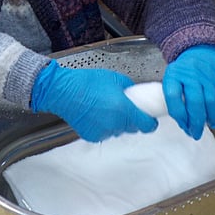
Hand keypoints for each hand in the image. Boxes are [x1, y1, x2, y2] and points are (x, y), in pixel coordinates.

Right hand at [31, 60, 157, 141]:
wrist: (64, 91)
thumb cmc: (88, 82)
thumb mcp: (116, 78)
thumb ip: (129, 89)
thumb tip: (134, 95)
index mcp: (124, 110)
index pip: (147, 126)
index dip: (150, 123)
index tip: (149, 118)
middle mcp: (116, 124)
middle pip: (133, 128)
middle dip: (132, 120)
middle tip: (124, 108)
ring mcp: (103, 132)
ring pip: (118, 131)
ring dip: (117, 123)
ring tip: (106, 109)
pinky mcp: (92, 136)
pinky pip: (104, 133)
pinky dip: (103, 126)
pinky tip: (95, 114)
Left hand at [162, 45, 214, 139]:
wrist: (199, 51)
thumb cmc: (183, 71)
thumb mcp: (172, 80)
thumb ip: (174, 99)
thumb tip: (184, 124)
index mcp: (174, 75)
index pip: (173, 97)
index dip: (178, 115)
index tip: (183, 125)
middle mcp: (190, 74)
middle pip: (195, 101)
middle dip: (196, 122)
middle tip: (196, 133)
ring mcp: (207, 74)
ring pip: (211, 101)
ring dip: (211, 117)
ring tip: (209, 124)